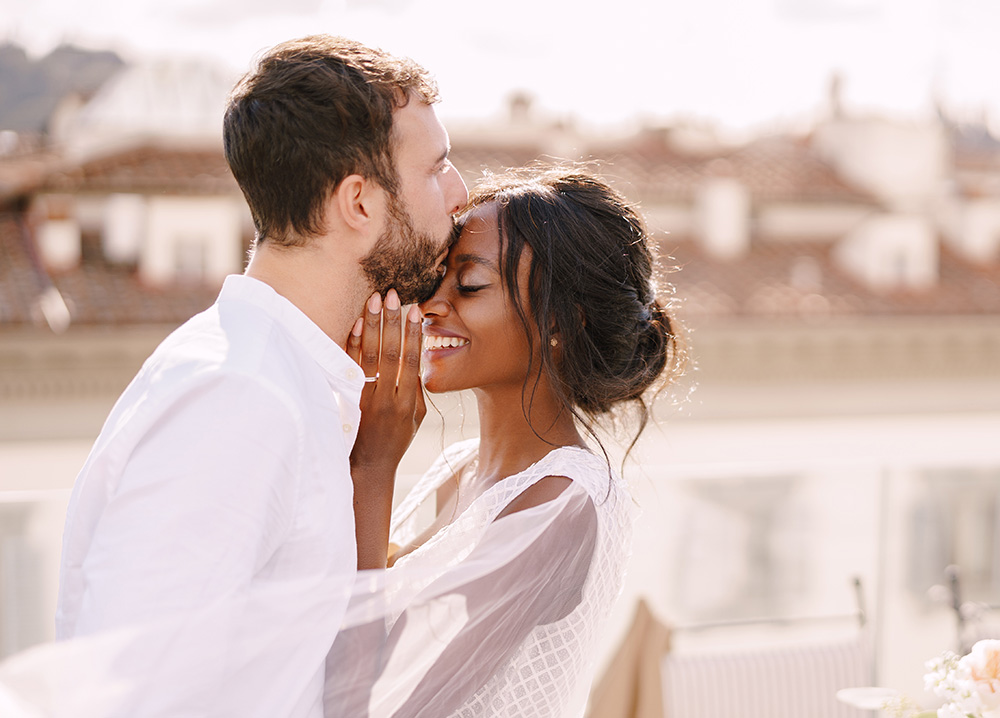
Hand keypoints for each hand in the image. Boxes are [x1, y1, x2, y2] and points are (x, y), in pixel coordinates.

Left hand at [346, 289, 425, 567]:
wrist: (368, 468)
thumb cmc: (396, 442)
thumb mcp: (416, 420)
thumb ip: (418, 391)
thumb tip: (417, 363)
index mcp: (409, 402)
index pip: (413, 360)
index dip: (414, 333)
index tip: (415, 309)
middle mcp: (389, 398)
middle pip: (392, 352)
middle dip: (393, 321)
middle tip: (392, 295)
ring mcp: (367, 399)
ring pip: (371, 355)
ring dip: (374, 325)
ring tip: (375, 299)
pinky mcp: (350, 400)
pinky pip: (352, 367)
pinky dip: (355, 344)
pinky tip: (358, 324)